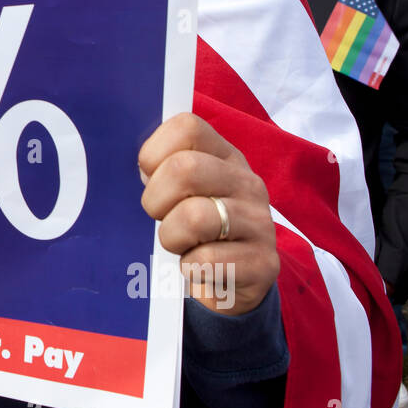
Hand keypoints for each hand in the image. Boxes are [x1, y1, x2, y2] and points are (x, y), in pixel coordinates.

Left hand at [137, 113, 278, 315]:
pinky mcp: (264, 262)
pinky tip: (199, 268)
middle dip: (156, 199)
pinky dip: (190, 268)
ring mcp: (260, 221)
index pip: (187, 126)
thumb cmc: (196, 229)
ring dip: (172, 237)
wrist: (234, 281)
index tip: (149, 178)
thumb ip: (163, 171)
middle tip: (161, 217)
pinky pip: (207, 260)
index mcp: (224, 156)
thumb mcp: (183, 191)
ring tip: (180, 244)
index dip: (154, 152)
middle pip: (185, 169)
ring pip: (194, 217)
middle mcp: (247, 182)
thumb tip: (143, 171)